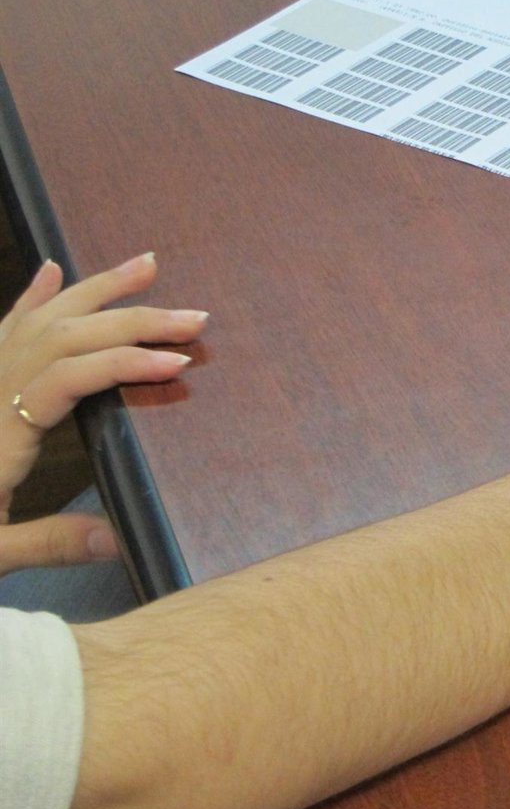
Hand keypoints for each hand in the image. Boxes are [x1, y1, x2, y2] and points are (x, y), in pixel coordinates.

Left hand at [0, 252, 207, 577]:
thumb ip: (47, 543)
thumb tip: (117, 537)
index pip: (66, 378)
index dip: (123, 364)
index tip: (177, 362)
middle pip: (64, 336)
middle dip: (132, 319)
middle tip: (193, 317)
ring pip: (39, 320)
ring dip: (96, 290)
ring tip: (147, 265)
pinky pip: (5, 327)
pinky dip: (33, 297)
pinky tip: (53, 271)